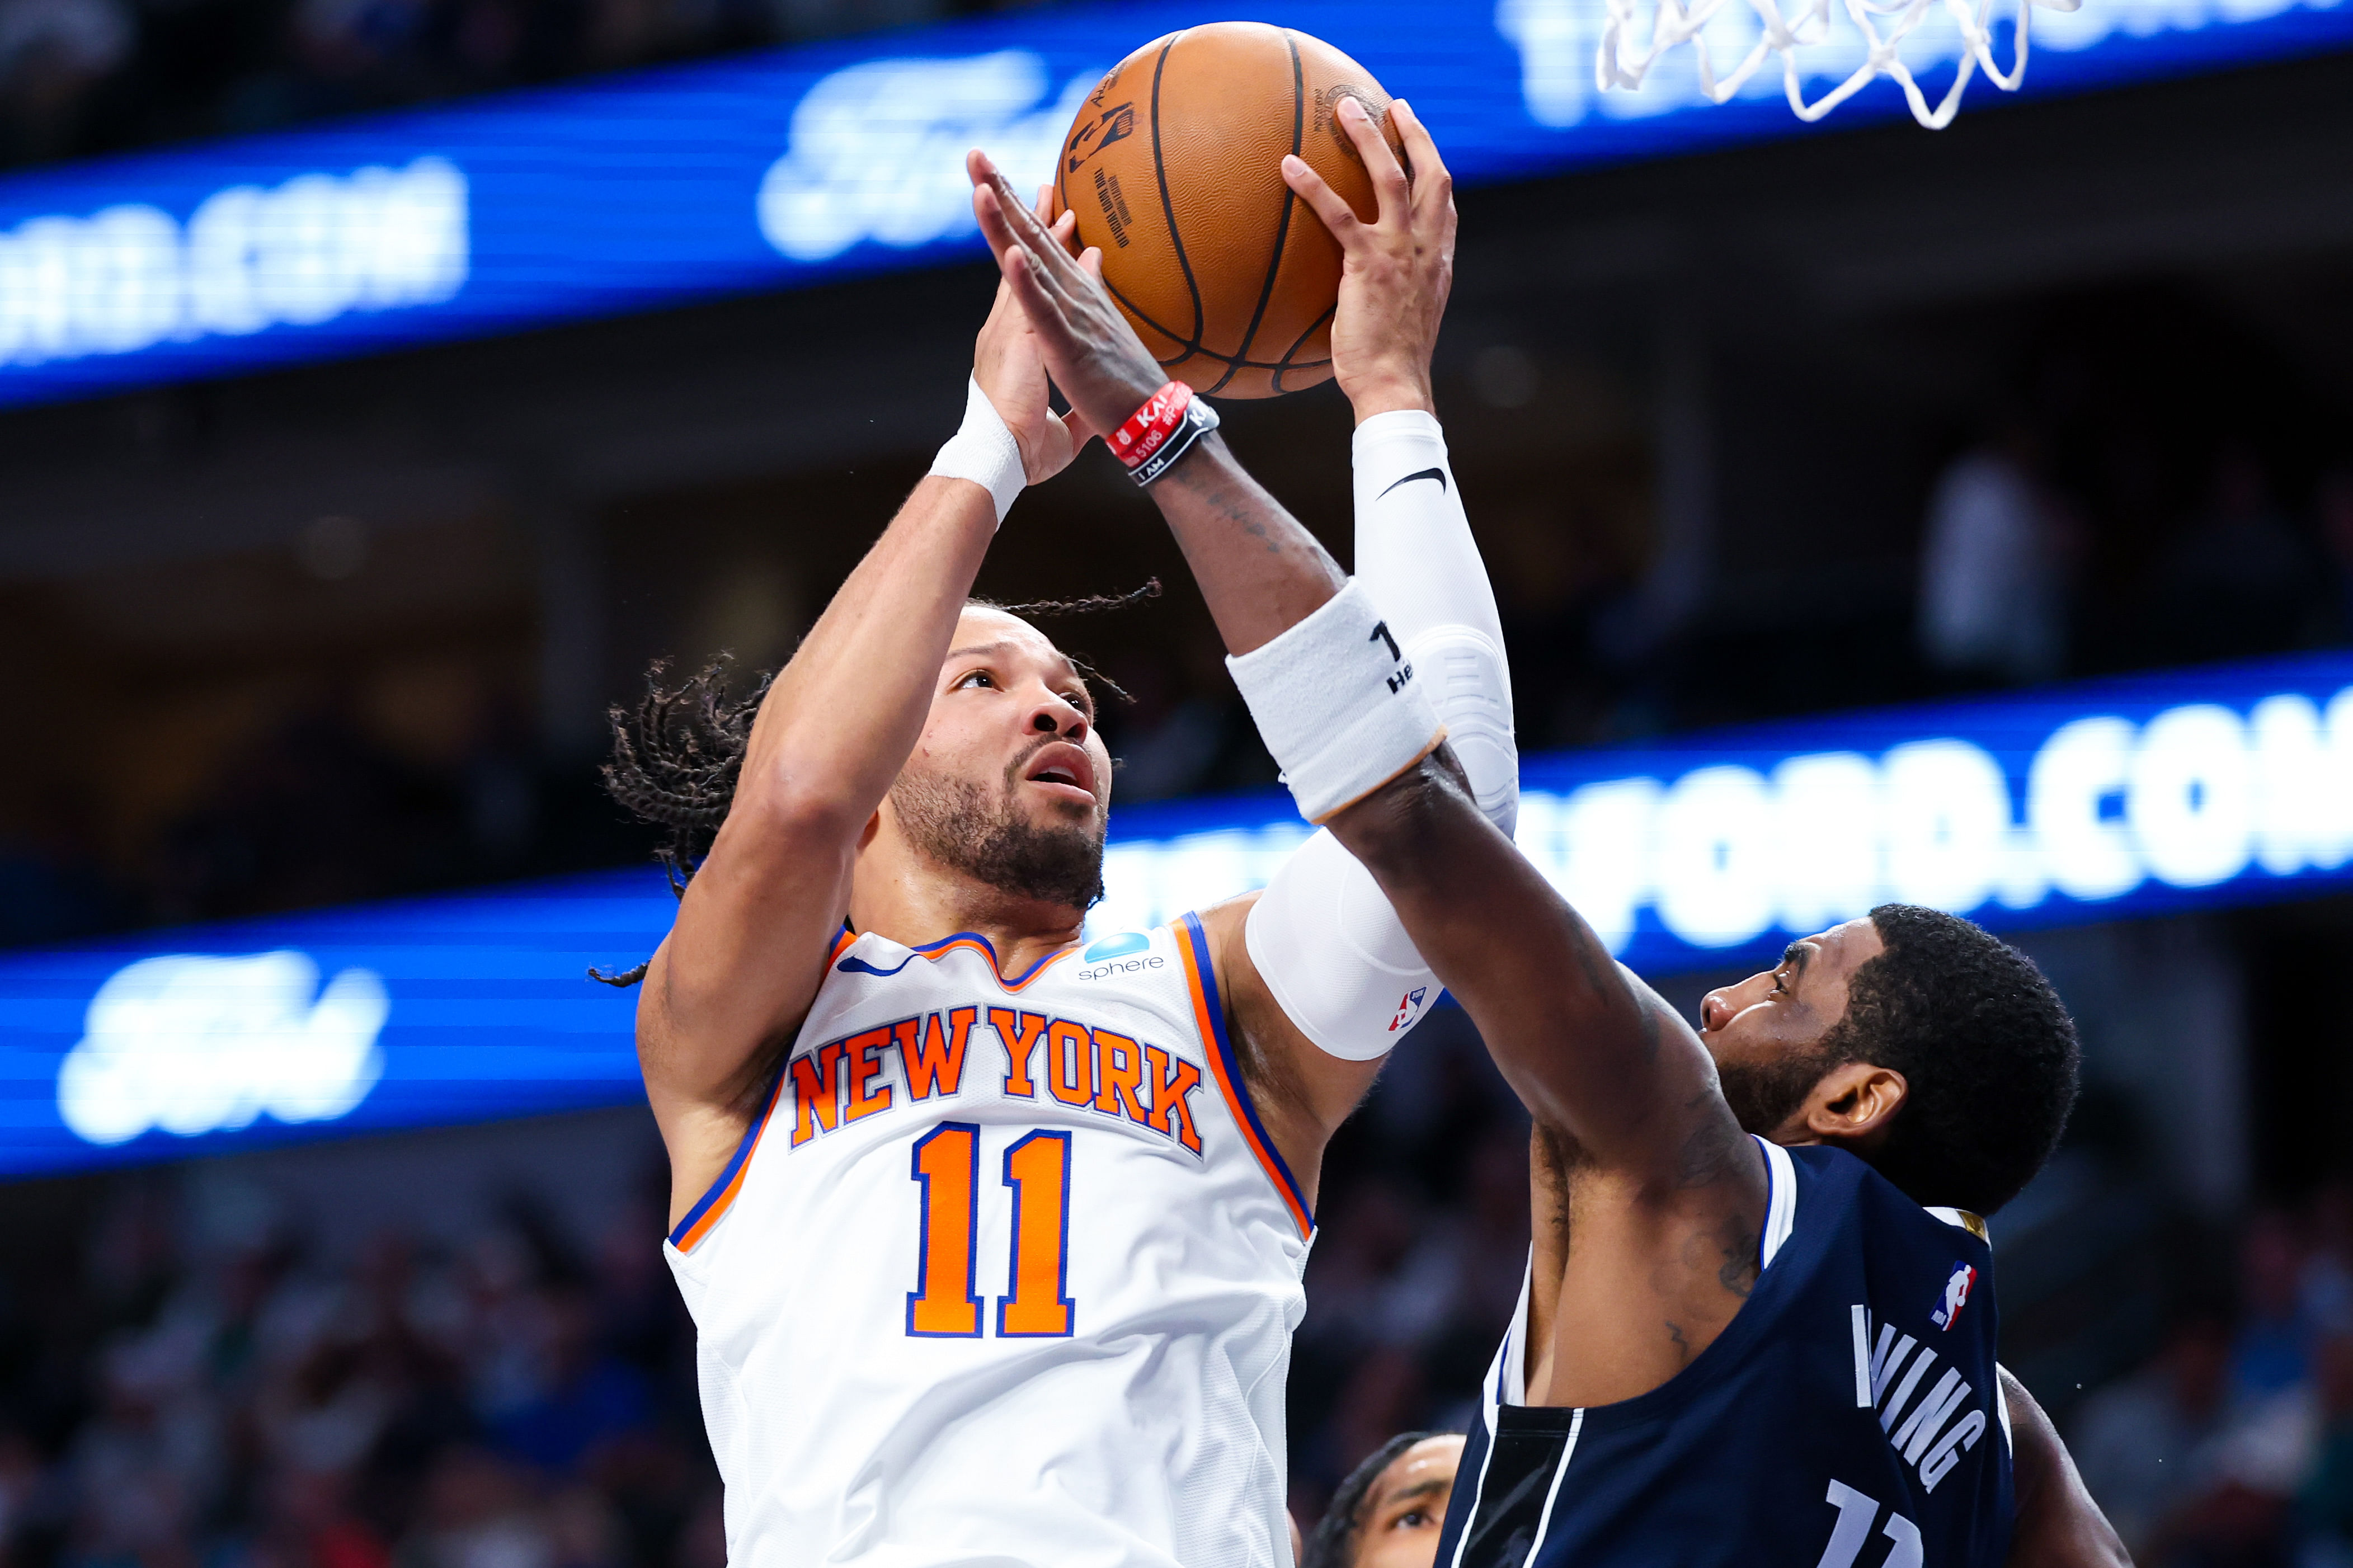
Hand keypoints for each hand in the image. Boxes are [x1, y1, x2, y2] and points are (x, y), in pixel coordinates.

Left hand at [968, 149, 1168, 445]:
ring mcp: (1070, 315)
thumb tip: (1092, 256)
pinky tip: (1011, 253)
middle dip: (999, 193)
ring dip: (1006, 222)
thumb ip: (1092, 289)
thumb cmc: (1124, 383)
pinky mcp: (1069, 344)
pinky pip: (1043, 309)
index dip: (1010, 204)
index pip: (1035, 239)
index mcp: (1072, 293)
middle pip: (1027, 235)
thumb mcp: (1101, 327)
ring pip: (1030, 261)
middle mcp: (1072, 293)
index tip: (987, 170)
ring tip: (982, 185)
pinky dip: (1026, 281)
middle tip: (974, 153)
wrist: (1152, 420)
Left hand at [1281, 97, 1453, 423]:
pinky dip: (1313, 187)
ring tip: (1345, 110)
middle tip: (1394, 106)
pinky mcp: (1368, 265)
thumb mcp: (1407, 321)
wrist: (1395, 386)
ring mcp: (1400, 254)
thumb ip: (1397, 293)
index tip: (1420, 141)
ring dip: (1369, 139)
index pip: (1445, 203)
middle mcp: (1427, 250)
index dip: (1434, 167)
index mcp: (1439, 263)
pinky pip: (1339, 215)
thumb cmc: (1393, 366)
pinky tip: (1288, 167)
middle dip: (1414, 135)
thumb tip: (1371, 289)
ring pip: (1391, 178)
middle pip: (1430, 175)